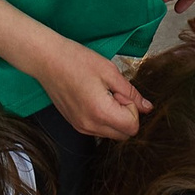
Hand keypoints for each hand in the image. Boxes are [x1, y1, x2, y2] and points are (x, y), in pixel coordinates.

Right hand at [34, 38, 149, 139]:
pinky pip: (99, 129)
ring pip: (112, 133)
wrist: (46, 60)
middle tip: (113, 93)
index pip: (132, 127)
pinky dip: (103, 118)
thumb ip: (131, 93)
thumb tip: (147, 107)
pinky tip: (93, 98)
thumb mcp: (110, 71)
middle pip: (124, 135)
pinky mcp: (76, 125)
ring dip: (115, 117)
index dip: (133, 109)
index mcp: (101, 112)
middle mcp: (90, 125)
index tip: (120, 92)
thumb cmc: (76, 60)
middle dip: (126, 116)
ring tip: (102, 94)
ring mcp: (81, 127)